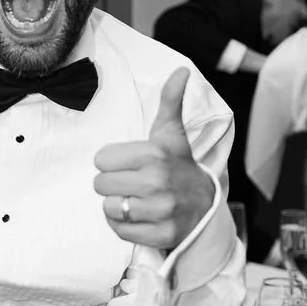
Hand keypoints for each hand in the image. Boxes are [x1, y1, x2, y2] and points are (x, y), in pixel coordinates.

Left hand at [93, 68, 214, 250]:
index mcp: (154, 154)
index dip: (112, 161)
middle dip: (112, 183)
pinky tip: (140, 216)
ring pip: (109, 208)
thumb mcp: (171, 132)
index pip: (101, 160)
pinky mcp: (160, 235)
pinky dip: (124, 225)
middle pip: (101, 184)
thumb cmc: (179, 165)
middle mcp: (157, 182)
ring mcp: (160, 211)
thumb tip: (181, 70)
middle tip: (132, 182)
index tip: (130, 163)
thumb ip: (171, 100)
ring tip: (135, 199)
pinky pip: (119, 231)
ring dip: (117, 205)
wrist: (205, 205)